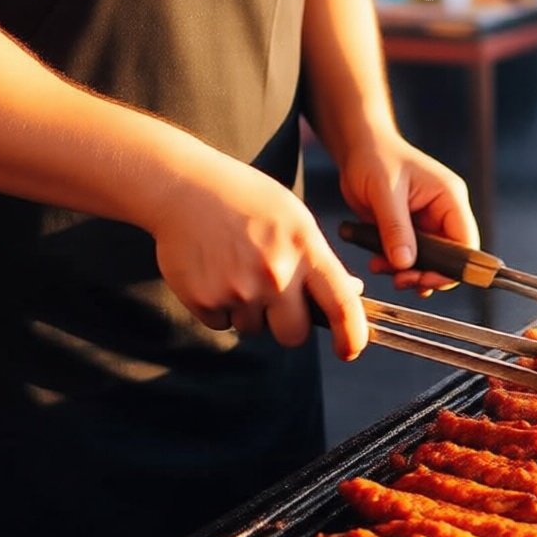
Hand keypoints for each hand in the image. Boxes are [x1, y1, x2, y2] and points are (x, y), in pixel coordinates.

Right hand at [147, 142, 368, 359]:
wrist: (185, 187)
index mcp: (304, 247)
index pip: (341, 303)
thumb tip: (351, 292)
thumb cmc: (245, 199)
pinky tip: (214, 271)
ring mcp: (238, 289)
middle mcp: (274, 272)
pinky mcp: (205, 300)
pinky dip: (220, 306)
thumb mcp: (294, 218)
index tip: (350, 349)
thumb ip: (319, 259)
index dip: (352, 335)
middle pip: (294, 334)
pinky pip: (222, 323)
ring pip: (254, 328)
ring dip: (249, 310)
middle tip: (274, 298)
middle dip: (287, 324)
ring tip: (235, 267)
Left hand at [338, 128, 478, 293]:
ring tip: (381, 267)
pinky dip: (396, 265)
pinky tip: (378, 262)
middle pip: (450, 258)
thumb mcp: (384, 193)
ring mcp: (428, 222)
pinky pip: (411, 256)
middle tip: (400, 279)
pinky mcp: (410, 229)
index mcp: (449, 198)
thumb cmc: (374, 157)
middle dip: (426, 273)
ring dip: (408, 272)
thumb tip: (405, 263)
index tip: (425, 280)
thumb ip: (395, 228)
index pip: (466, 243)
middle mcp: (444, 212)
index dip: (452, 269)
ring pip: (429, 261)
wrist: (357, 147)